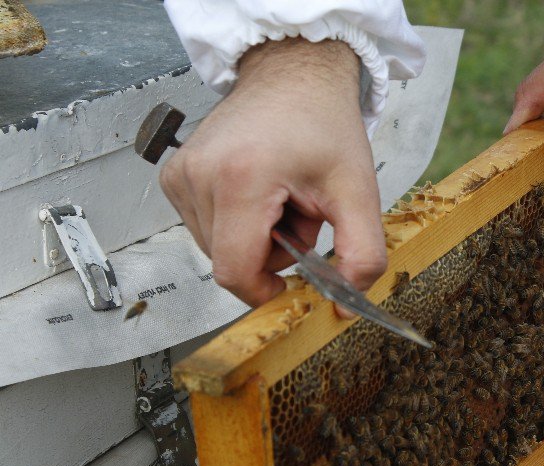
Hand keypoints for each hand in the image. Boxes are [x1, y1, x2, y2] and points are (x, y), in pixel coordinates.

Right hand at [160, 38, 384, 307]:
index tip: (292, 280)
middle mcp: (198, 175)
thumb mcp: (358, 192)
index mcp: (240, 179)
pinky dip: (238, 223)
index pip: (235, 272)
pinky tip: (260, 192)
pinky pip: (206, 228)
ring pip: (217, 248)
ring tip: (281, 199)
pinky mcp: (175, 176)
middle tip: (300, 213)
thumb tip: (346, 307)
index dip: (265, 290)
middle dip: (270, 254)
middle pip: (228, 262)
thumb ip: (362, 255)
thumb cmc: (323, 123)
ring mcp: (180, 175)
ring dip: (256, 239)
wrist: (293, 74)